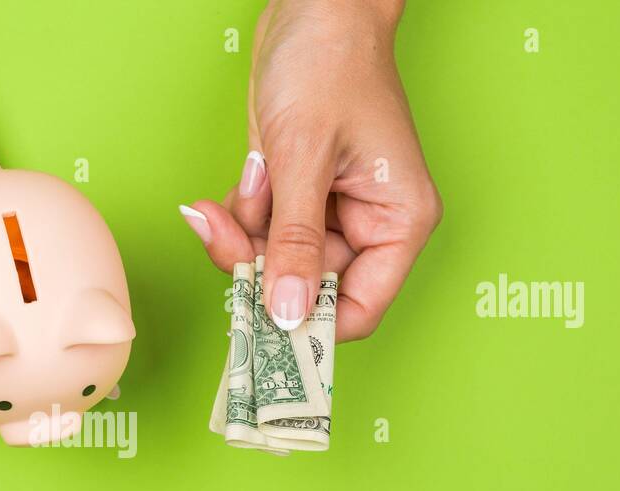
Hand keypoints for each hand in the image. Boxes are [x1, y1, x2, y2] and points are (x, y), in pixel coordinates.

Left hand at [180, 0, 441, 340]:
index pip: (359, 307)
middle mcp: (365, 224)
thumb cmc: (330, 62)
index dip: (311, 325)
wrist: (311, 4)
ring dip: (241, 238)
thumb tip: (289, 313)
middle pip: (304, 286)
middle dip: (259, 268)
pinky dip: (237, 216)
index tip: (262, 329)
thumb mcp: (307, 157)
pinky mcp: (293, 194)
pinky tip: (236, 182)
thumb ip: (295, 241)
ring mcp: (326, 210)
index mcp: (397, 221)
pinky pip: (258, 231)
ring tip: (233, 194)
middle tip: (222, 238)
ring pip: (273, 261)